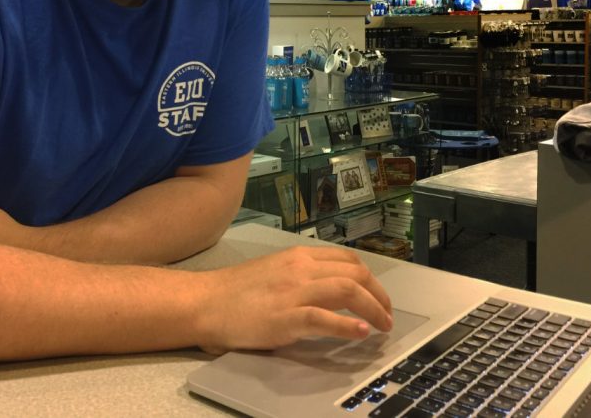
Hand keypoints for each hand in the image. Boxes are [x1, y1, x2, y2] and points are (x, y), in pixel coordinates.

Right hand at [193, 246, 392, 354]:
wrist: (204, 302)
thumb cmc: (234, 292)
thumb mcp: (274, 272)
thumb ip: (300, 277)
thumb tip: (328, 293)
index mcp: (298, 257)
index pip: (347, 259)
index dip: (369, 278)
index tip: (378, 296)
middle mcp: (300, 268)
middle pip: (355, 272)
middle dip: (379, 294)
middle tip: (387, 315)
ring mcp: (293, 291)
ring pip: (347, 290)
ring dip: (373, 308)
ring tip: (383, 326)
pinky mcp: (285, 317)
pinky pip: (325, 318)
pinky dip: (347, 326)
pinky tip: (361, 333)